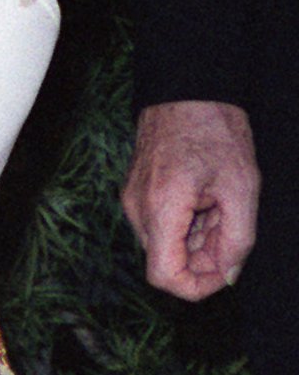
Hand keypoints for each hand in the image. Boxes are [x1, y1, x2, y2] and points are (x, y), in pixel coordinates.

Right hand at [122, 100, 259, 299]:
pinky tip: (203, 199)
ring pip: (163, 244)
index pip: (165, 277)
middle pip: (166, 262)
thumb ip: (237, 240)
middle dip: (202, 258)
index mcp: (161, 208)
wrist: (187, 88)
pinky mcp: (135, 189)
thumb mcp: (241, 188)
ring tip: (217, 206)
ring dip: (194, 240)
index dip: (199, 287)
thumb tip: (228, 275)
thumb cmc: (215, 131)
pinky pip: (157, 224)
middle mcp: (137, 207)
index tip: (225, 269)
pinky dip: (183, 224)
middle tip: (229, 227)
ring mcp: (132, 197)